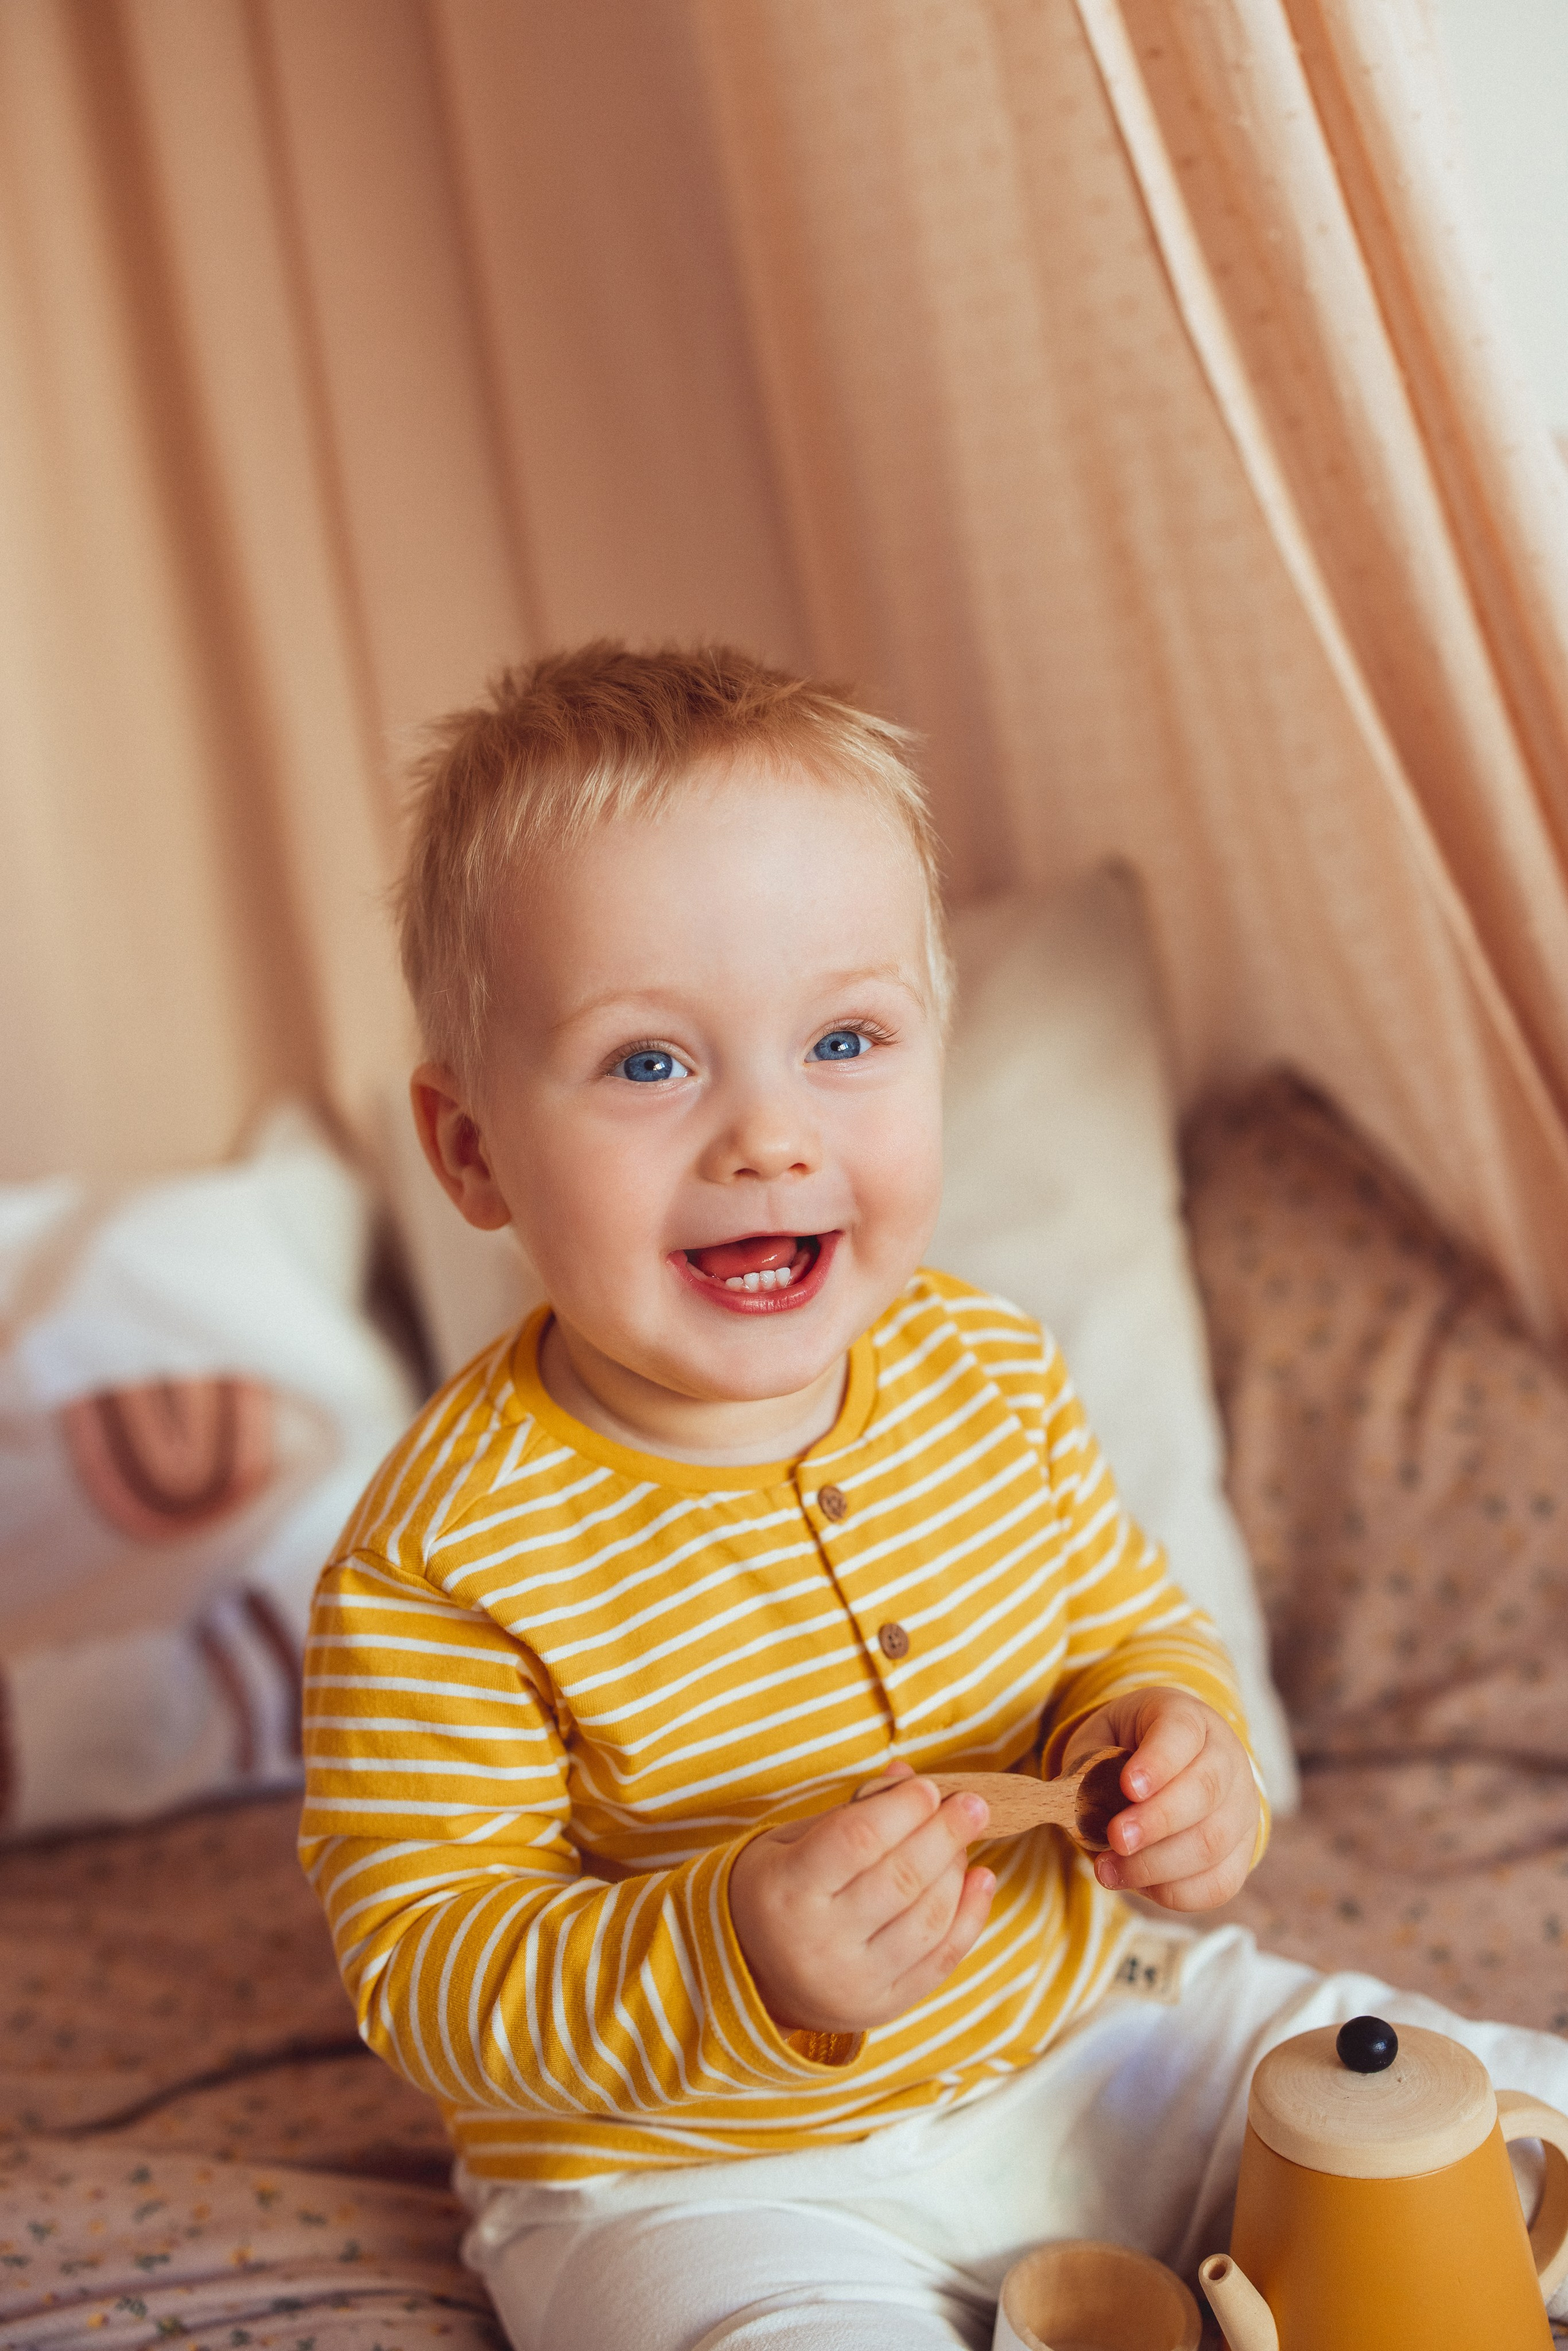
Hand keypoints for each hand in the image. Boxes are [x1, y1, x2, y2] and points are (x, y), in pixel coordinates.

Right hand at [728, 1762, 995, 2034]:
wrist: (755, 1978)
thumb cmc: (776, 1891)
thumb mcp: (791, 1843)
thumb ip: (850, 1813)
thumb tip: (907, 1776)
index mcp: (788, 1890)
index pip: (857, 1841)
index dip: (901, 1809)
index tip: (928, 1787)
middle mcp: (819, 1942)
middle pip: (900, 1879)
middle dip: (945, 1834)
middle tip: (972, 1804)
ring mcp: (854, 1981)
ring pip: (928, 1920)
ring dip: (957, 1872)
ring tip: (965, 1841)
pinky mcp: (884, 2006)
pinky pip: (941, 1960)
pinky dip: (970, 1917)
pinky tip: (980, 1880)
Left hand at [1061, 1688, 1259, 1911]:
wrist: (1173, 1766)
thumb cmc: (1130, 1751)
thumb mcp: (1102, 1737)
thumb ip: (1089, 1765)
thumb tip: (1081, 1809)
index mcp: (1190, 1720)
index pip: (1182, 1734)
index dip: (1158, 1762)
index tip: (1128, 1786)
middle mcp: (1227, 1760)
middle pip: (1204, 1792)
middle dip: (1157, 1821)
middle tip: (1116, 1838)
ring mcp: (1241, 1809)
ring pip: (1213, 1843)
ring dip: (1157, 1864)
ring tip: (1109, 1869)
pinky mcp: (1241, 1853)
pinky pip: (1218, 1883)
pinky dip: (1174, 1891)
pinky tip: (1137, 1884)